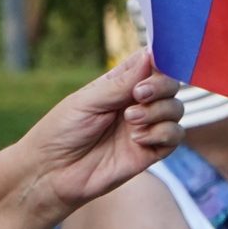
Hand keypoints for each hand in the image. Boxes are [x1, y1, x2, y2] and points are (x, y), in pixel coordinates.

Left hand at [23, 50, 183, 214]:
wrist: (51, 173)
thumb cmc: (61, 132)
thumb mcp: (88, 101)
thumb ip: (121, 82)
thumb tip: (151, 55)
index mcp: (119, 85)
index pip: (151, 64)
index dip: (159, 60)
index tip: (153, 65)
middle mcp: (135, 104)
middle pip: (170, 85)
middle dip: (161, 87)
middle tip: (138, 96)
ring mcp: (144, 127)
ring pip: (176, 109)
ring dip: (159, 111)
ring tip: (131, 120)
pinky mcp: (149, 152)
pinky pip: (175, 137)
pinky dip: (163, 133)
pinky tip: (137, 138)